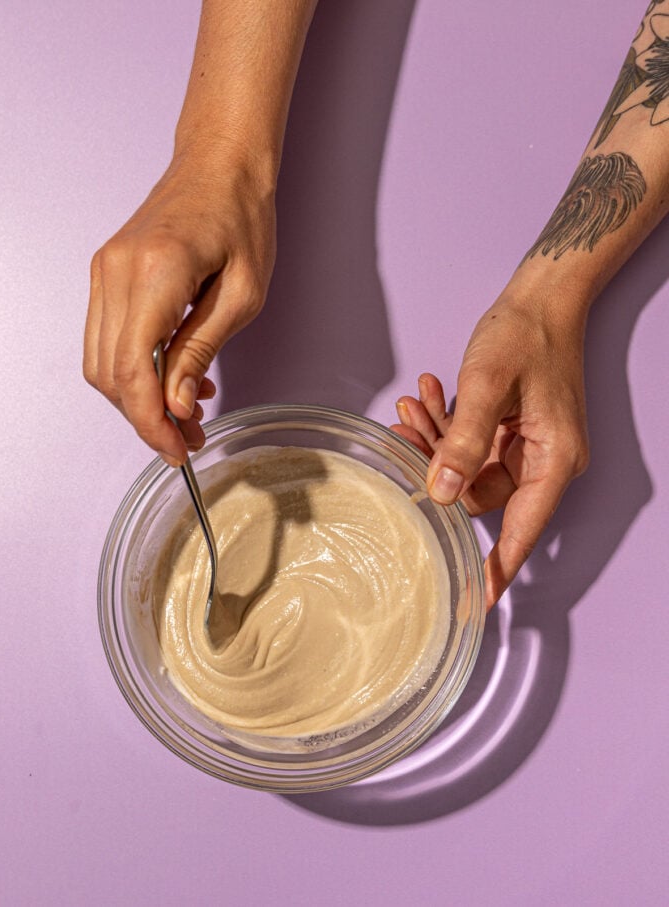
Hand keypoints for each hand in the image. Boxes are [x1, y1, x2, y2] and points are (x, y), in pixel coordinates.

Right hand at [83, 143, 275, 464]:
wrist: (220, 164)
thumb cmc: (242, 218)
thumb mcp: (242, 295)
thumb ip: (203, 350)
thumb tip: (177, 405)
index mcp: (156, 273)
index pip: (134, 369)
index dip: (150, 421)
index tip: (176, 449)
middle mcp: (116, 272)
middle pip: (110, 373)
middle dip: (146, 417)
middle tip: (188, 440)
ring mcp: (105, 271)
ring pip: (102, 361)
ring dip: (139, 398)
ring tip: (185, 417)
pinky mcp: (107, 273)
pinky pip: (109, 338)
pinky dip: (136, 369)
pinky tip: (175, 380)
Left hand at [391, 292, 589, 607]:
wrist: (542, 296)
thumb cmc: (526, 335)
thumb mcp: (489, 387)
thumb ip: (462, 441)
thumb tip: (439, 493)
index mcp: (553, 460)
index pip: (523, 530)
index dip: (496, 567)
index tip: (471, 601)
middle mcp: (543, 461)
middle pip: (480, 493)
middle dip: (437, 468)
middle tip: (404, 435)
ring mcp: (526, 447)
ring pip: (467, 468)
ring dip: (436, 441)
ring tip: (410, 409)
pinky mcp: (510, 431)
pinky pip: (470, 444)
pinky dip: (446, 426)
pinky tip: (427, 398)